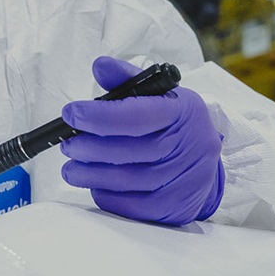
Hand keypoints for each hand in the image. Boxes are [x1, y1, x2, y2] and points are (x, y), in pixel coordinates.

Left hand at [59, 57, 224, 225]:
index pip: (138, 115)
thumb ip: (127, 80)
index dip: (100, 116)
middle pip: (128, 152)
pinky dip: (106, 195)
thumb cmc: (175, 124)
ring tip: (71, 168)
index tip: (71, 114)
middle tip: (67, 145)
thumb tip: (100, 66)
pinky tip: (95, 184)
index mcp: (183, 112)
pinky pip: (132, 207)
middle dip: (88, 148)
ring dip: (89, 174)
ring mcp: (185, 180)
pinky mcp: (176, 208)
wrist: (207, 163)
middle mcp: (189, 146)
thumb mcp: (160, 95)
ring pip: (126, 181)